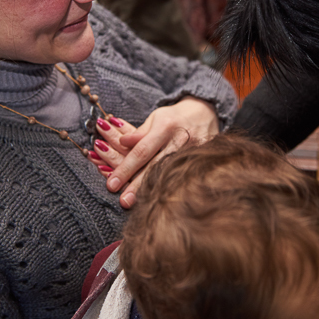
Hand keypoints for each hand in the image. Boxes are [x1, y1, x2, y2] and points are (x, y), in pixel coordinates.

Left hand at [91, 96, 218, 208]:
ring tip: (137, 205)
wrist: (207, 112)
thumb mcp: (155, 118)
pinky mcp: (201, 160)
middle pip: (154, 167)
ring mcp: (192, 153)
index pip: (141, 151)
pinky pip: (182, 176)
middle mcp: (179, 141)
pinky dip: (169, 188)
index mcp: (165, 127)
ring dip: (152, 191)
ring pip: (169, 174)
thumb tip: (121, 142)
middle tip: (123, 201)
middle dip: (137, 186)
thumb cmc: (174, 117)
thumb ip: (139, 133)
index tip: (112, 184)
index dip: (126, 168)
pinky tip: (160, 201)